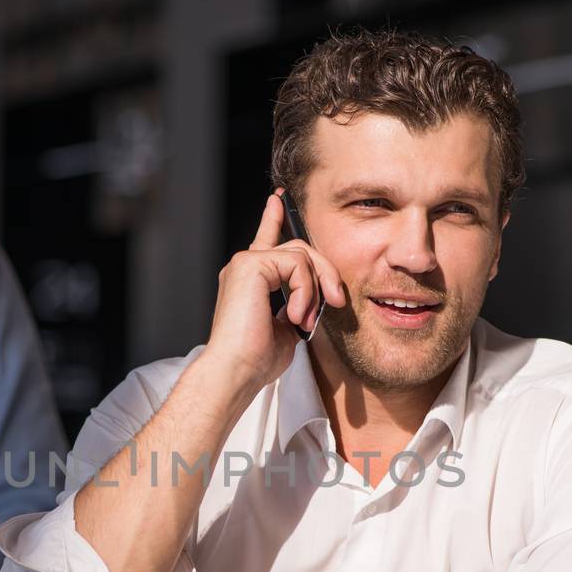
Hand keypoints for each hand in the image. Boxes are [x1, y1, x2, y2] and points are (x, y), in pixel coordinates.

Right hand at [201, 192, 345, 392]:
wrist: (235, 371)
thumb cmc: (255, 360)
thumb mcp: (285, 329)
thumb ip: (296, 308)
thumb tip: (310, 304)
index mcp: (250, 280)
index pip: (265, 240)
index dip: (273, 218)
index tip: (279, 200)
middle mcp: (245, 266)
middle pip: (299, 248)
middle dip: (324, 272)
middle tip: (336, 301)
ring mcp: (246, 262)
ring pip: (302, 254)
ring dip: (315, 288)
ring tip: (305, 319)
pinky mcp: (251, 264)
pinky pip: (296, 264)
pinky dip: (304, 290)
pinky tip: (296, 314)